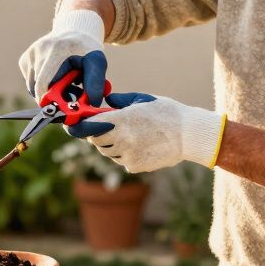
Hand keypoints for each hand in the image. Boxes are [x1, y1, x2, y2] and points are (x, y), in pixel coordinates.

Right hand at [18, 9, 107, 105]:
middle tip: (71, 95)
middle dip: (54, 97)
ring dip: (48, 91)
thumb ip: (95, 83)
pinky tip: (55, 77)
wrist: (75, 31)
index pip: (45, 84)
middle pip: (39, 88)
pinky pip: (30, 81)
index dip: (51, 100)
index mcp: (57, 50)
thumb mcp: (97, 63)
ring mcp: (30, 54)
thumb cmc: (87, 50)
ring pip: (33, 87)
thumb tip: (92, 104)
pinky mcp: (25, 59)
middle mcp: (39, 50)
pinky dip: (42, 85)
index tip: (64, 106)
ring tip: (66, 84)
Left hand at [68, 92, 224, 172]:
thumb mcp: (143, 99)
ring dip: (110, 143)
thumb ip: (119, 100)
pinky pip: (120, 160)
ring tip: (129, 134)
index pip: (88, 125)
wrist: (189, 136)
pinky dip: (124, 153)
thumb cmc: (167, 113)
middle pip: (95, 140)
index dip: (79, 125)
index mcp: (121, 120)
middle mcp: (121, 140)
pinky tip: (139, 144)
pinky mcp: (134, 166)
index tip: (74, 123)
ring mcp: (127, 155)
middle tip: (105, 126)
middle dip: (96, 133)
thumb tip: (104, 101)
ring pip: (107, 151)